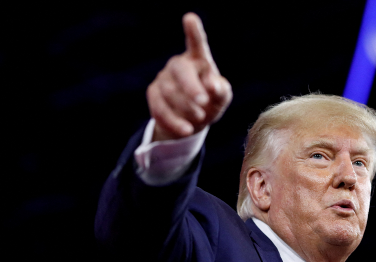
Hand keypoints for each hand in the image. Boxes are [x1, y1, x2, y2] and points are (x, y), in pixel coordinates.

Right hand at [146, 12, 232, 140]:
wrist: (192, 120)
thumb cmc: (211, 102)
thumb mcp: (221, 97)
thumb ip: (221, 90)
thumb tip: (212, 85)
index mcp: (199, 60)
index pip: (196, 44)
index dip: (193, 32)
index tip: (190, 18)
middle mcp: (179, 65)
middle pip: (180, 70)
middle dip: (191, 87)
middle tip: (203, 103)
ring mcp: (163, 78)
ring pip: (169, 92)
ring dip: (185, 107)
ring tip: (199, 119)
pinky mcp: (153, 94)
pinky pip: (159, 108)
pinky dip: (173, 120)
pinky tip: (186, 129)